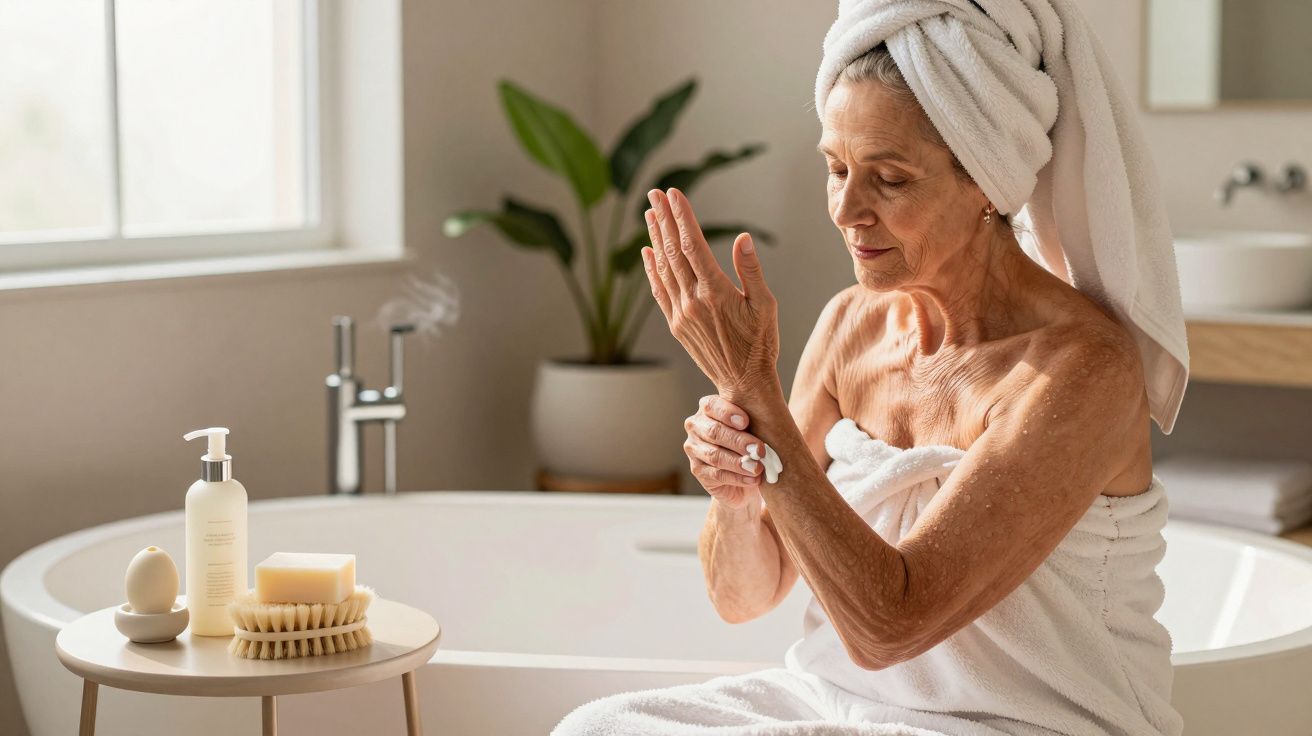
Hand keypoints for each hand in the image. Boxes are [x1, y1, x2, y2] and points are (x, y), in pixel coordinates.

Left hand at [641, 187, 779, 399]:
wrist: (743, 383)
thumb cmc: (760, 344)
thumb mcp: (765, 305)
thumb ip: (751, 270)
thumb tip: (741, 238)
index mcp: (715, 292)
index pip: (693, 244)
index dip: (682, 217)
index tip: (674, 194)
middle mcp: (692, 301)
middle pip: (673, 251)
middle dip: (664, 219)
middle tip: (654, 193)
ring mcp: (680, 313)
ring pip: (663, 268)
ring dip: (655, 238)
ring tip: (650, 213)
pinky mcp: (675, 325)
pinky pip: (659, 291)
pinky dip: (651, 269)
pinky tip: (647, 252)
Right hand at [684, 394, 765, 509]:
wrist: (746, 474)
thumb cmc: (752, 443)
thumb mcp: (755, 428)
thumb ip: (756, 421)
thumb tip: (771, 425)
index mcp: (709, 409)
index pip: (712, 406)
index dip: (728, 413)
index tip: (746, 422)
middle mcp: (696, 426)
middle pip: (714, 432)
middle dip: (738, 441)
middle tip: (759, 450)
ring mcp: (694, 449)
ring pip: (715, 455)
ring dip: (738, 463)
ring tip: (757, 468)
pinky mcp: (697, 470)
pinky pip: (716, 474)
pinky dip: (737, 477)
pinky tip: (752, 479)